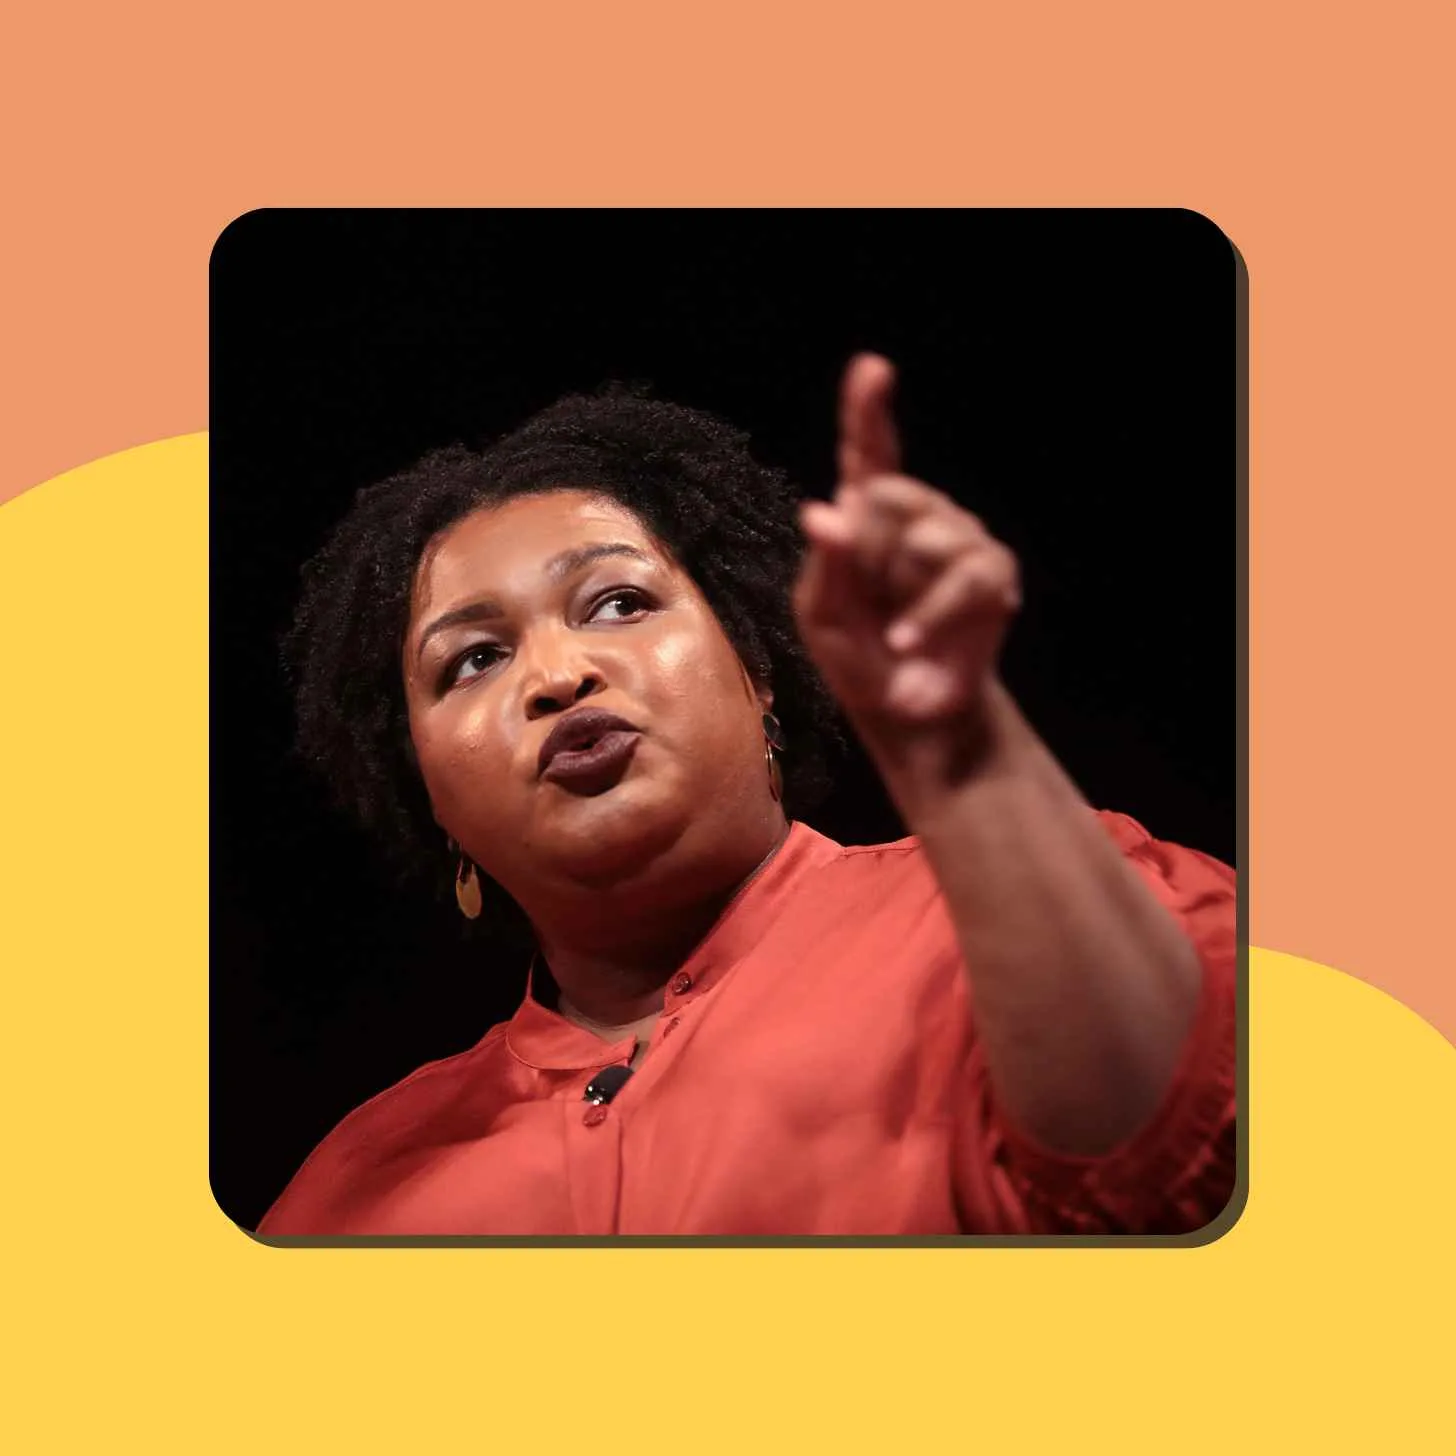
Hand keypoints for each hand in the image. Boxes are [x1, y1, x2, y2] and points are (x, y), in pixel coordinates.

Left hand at [792, 354, 1021, 748]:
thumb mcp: (822, 617)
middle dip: (872, 552)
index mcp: (865, 519)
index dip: (868, 411)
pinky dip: (932, 616)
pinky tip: (909, 642)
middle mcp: (917, 516)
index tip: (873, 368)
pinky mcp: (993, 573)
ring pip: (930, 535)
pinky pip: (966, 576)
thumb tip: (823, 509)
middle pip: (891, 494)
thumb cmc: (857, 659)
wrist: (907, 714)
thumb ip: (825, 564)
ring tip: (893, 635)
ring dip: (904, 595)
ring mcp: (960, 539)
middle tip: (869, 601)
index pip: (868, 455)